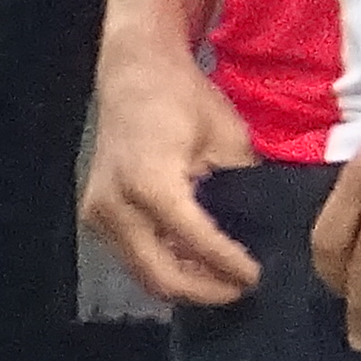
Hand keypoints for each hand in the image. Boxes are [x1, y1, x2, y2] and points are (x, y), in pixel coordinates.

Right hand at [82, 36, 263, 307]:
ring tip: (223, 280)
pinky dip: (164, 265)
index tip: (258, 276)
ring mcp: (99, 213)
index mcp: (151, 183)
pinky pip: (133, 256)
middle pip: (161, 277)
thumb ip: (241, 191)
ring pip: (143, 273)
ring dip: (185, 283)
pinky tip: (197, 264)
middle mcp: (115, 206)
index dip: (229, 266)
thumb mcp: (230, 140)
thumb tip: (265, 234)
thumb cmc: (185, 98)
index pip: (196, 243)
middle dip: (205, 290)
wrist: (134, 71)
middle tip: (241, 289)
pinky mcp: (95, 215)